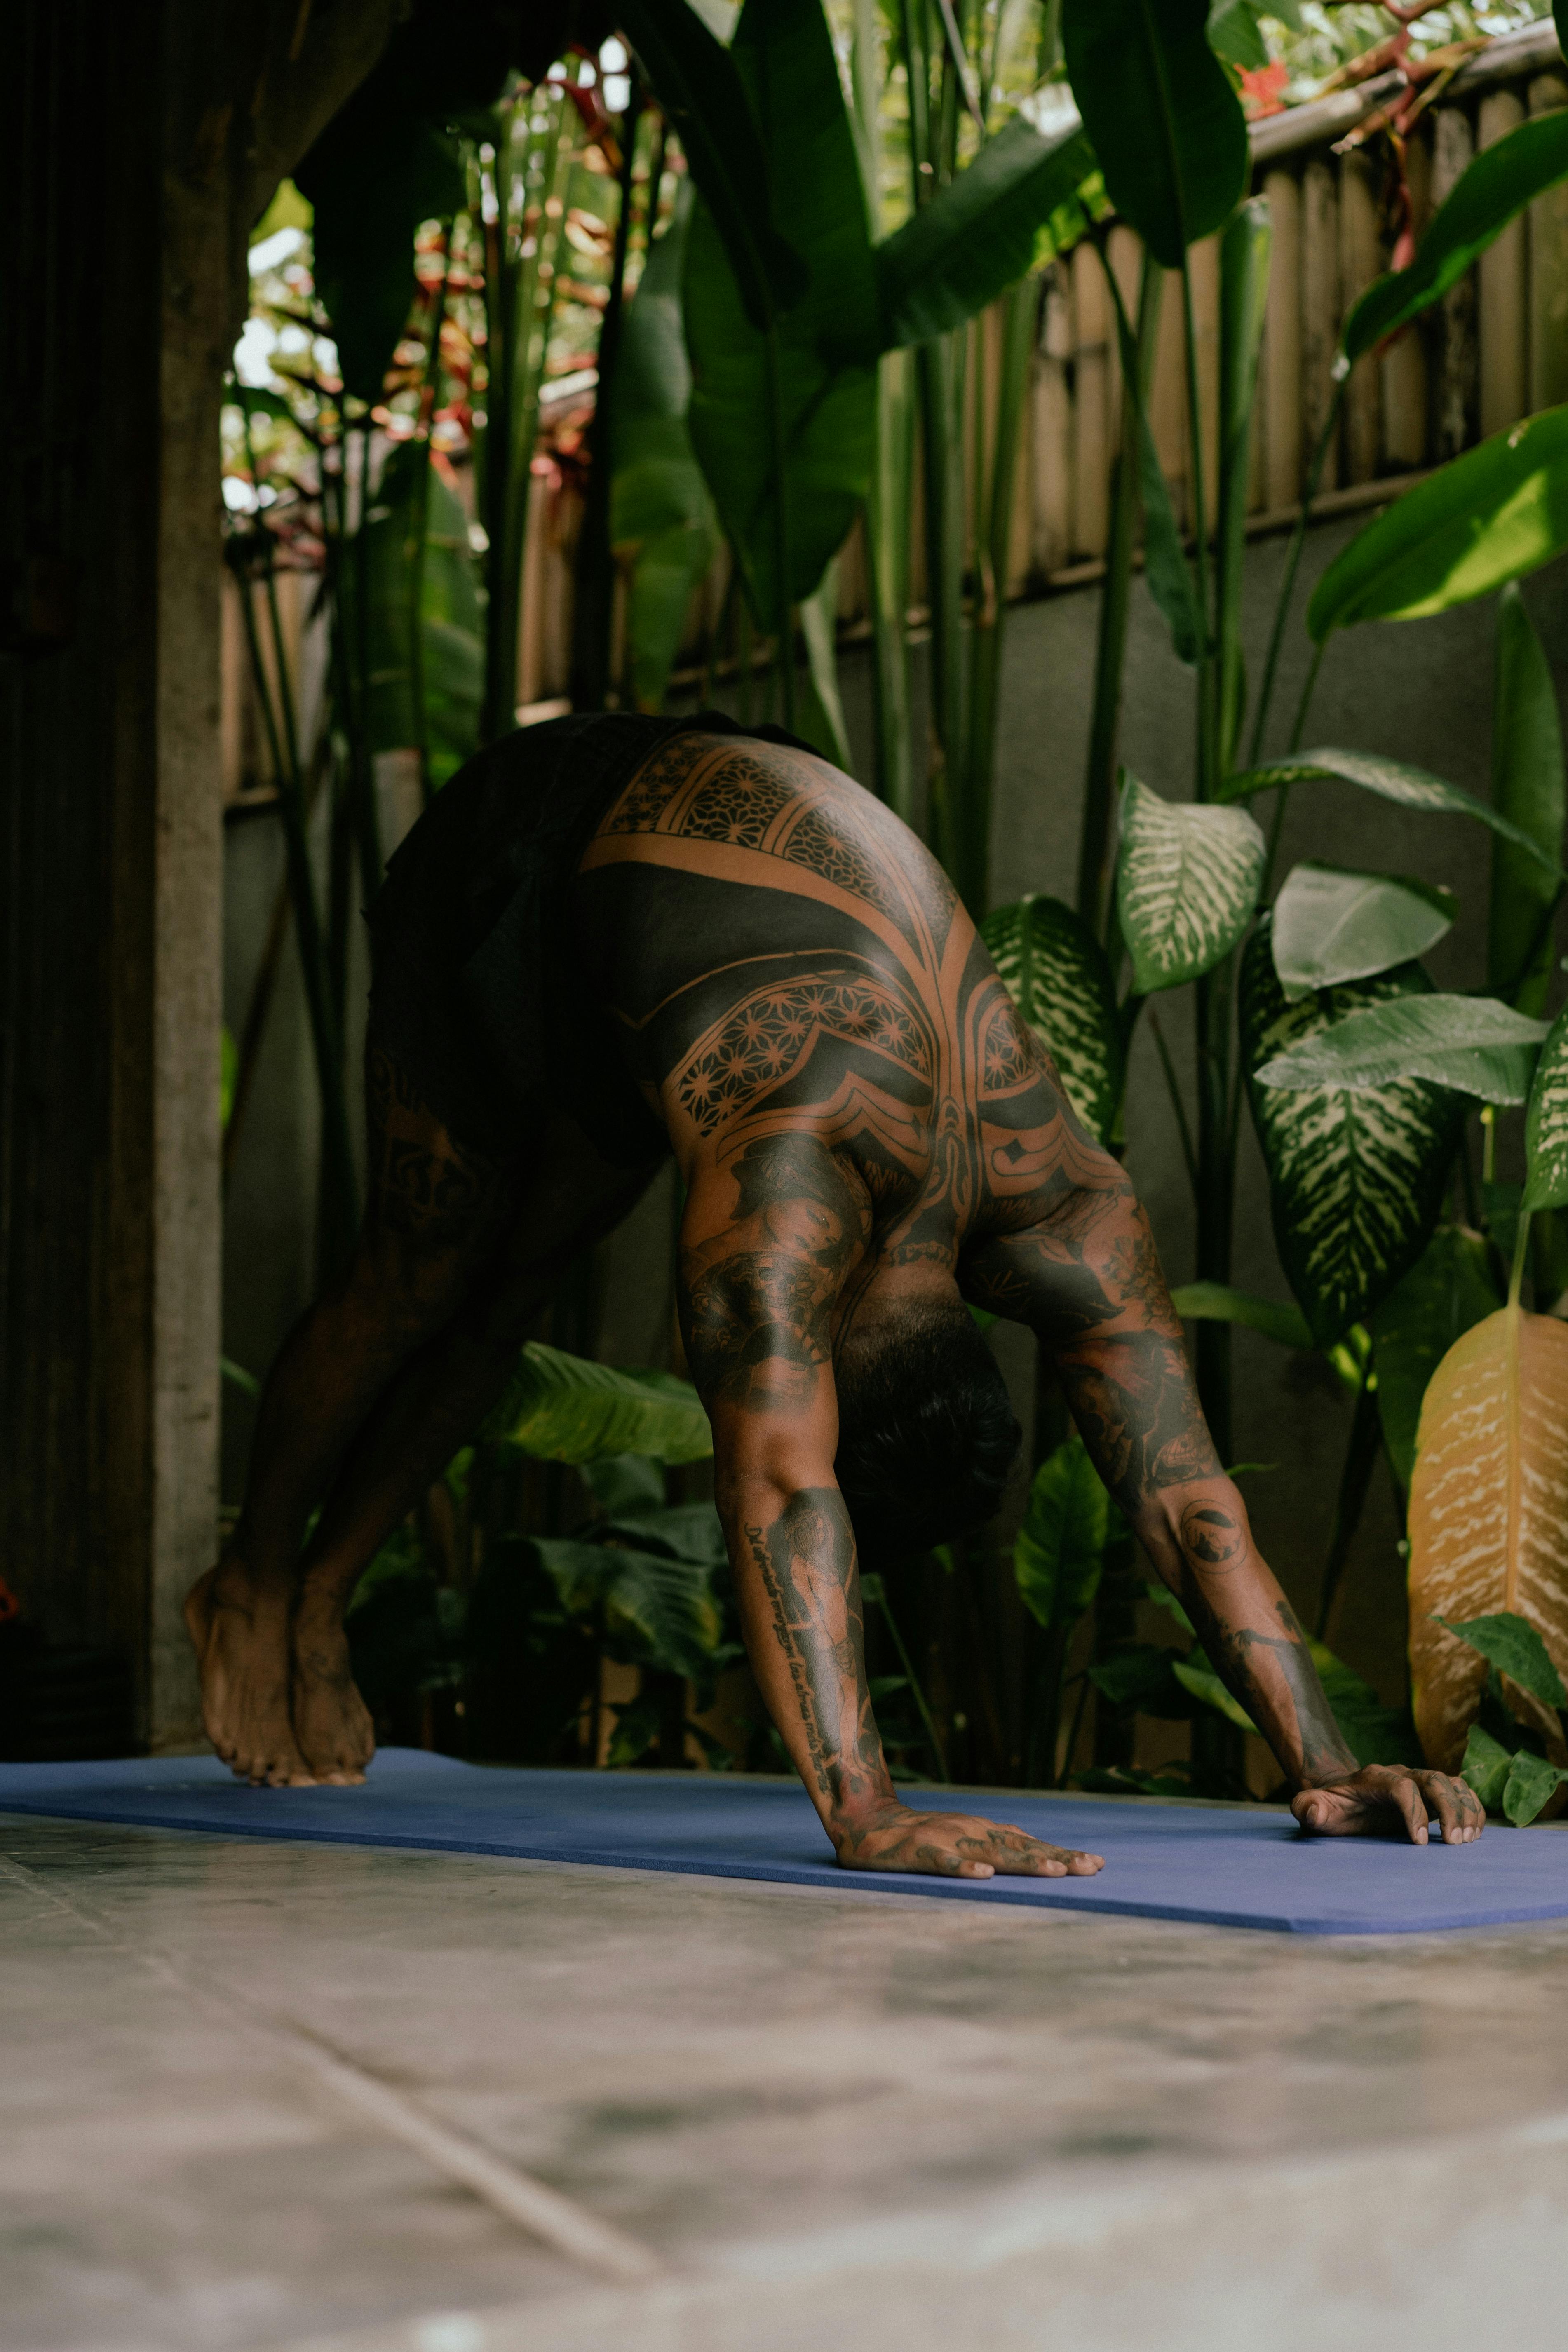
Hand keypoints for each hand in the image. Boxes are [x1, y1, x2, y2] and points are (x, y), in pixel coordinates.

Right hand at [833, 1800, 1104, 1878]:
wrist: (867, 1822)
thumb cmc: (923, 1836)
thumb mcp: (965, 1837)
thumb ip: (998, 1844)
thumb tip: (1040, 1850)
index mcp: (983, 1832)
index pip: (1030, 1844)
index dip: (1063, 1854)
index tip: (1097, 1863)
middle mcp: (971, 1832)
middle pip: (1020, 1847)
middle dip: (1057, 1858)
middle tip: (1090, 1868)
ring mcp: (946, 1840)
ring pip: (989, 1853)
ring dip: (1022, 1861)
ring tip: (1054, 1870)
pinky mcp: (919, 1852)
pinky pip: (944, 1862)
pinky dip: (963, 1868)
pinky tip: (982, 1876)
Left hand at [1292, 1765, 1484, 1843]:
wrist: (1342, 1796)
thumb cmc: (1330, 1808)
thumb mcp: (1312, 1808)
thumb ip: (1309, 1808)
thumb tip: (1313, 1810)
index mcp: (1373, 1778)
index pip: (1402, 1786)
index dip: (1414, 1812)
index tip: (1419, 1843)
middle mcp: (1401, 1774)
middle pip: (1433, 1779)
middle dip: (1448, 1809)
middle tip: (1453, 1843)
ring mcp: (1419, 1781)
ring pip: (1451, 1783)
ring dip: (1465, 1809)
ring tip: (1466, 1841)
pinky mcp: (1432, 1793)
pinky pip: (1460, 1791)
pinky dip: (1472, 1808)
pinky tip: (1474, 1833)